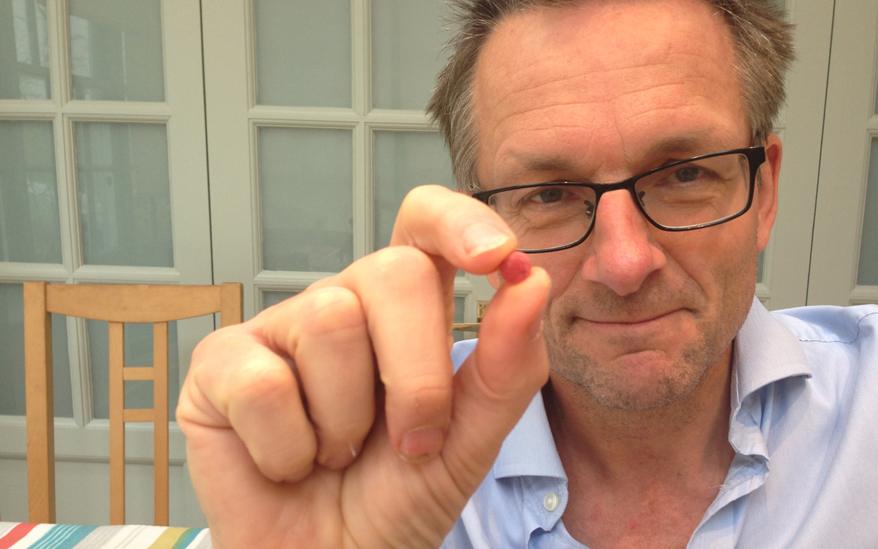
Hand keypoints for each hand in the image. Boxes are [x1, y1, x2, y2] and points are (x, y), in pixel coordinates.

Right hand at [176, 185, 551, 547]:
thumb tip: (532, 281)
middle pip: (392, 271)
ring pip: (329, 322)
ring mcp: (278, 329)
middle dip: (417, 375)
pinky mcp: (219, 366)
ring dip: (347, 421)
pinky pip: (265, 383)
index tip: (498, 258)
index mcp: (407, 309)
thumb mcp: (471, 440)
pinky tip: (287, 462)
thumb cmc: (397, 498)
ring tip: (335, 452)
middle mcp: (342, 303)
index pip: (426, 223)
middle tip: (411, 442)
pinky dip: (289, 448)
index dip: (460, 221)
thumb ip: (506, 366)